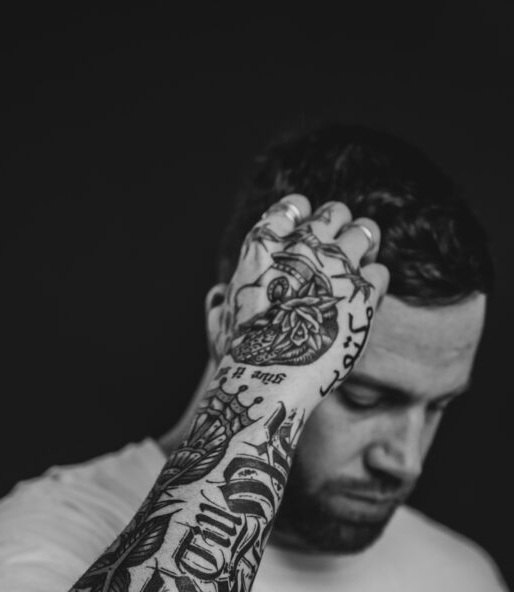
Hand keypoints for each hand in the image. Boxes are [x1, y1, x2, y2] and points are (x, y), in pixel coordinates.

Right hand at [210, 194, 388, 401]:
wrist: (269, 380)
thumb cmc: (239, 359)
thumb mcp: (220, 325)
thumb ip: (219, 305)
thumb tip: (217, 296)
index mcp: (263, 246)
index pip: (292, 206)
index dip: (303, 214)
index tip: (306, 230)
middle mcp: (302, 247)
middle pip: (335, 212)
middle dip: (340, 226)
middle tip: (341, 248)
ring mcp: (335, 266)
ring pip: (365, 232)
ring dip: (365, 247)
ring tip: (360, 267)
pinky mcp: (362, 293)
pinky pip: (379, 271)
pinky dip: (374, 284)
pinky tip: (364, 301)